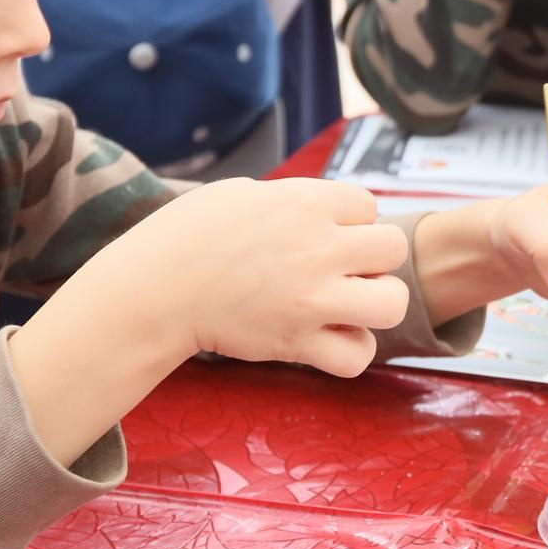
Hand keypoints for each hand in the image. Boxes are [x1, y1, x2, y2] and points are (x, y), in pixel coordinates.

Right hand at [128, 178, 410, 375]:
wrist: (154, 288)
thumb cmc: (188, 234)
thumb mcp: (243, 193)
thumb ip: (293, 199)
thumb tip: (324, 207)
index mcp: (305, 202)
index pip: (369, 206)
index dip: (351, 221)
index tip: (322, 234)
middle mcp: (318, 248)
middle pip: (393, 248)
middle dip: (374, 260)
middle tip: (343, 270)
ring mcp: (312, 298)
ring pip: (392, 303)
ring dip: (376, 305)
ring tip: (347, 305)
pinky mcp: (297, 342)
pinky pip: (358, 356)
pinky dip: (351, 352)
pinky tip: (331, 339)